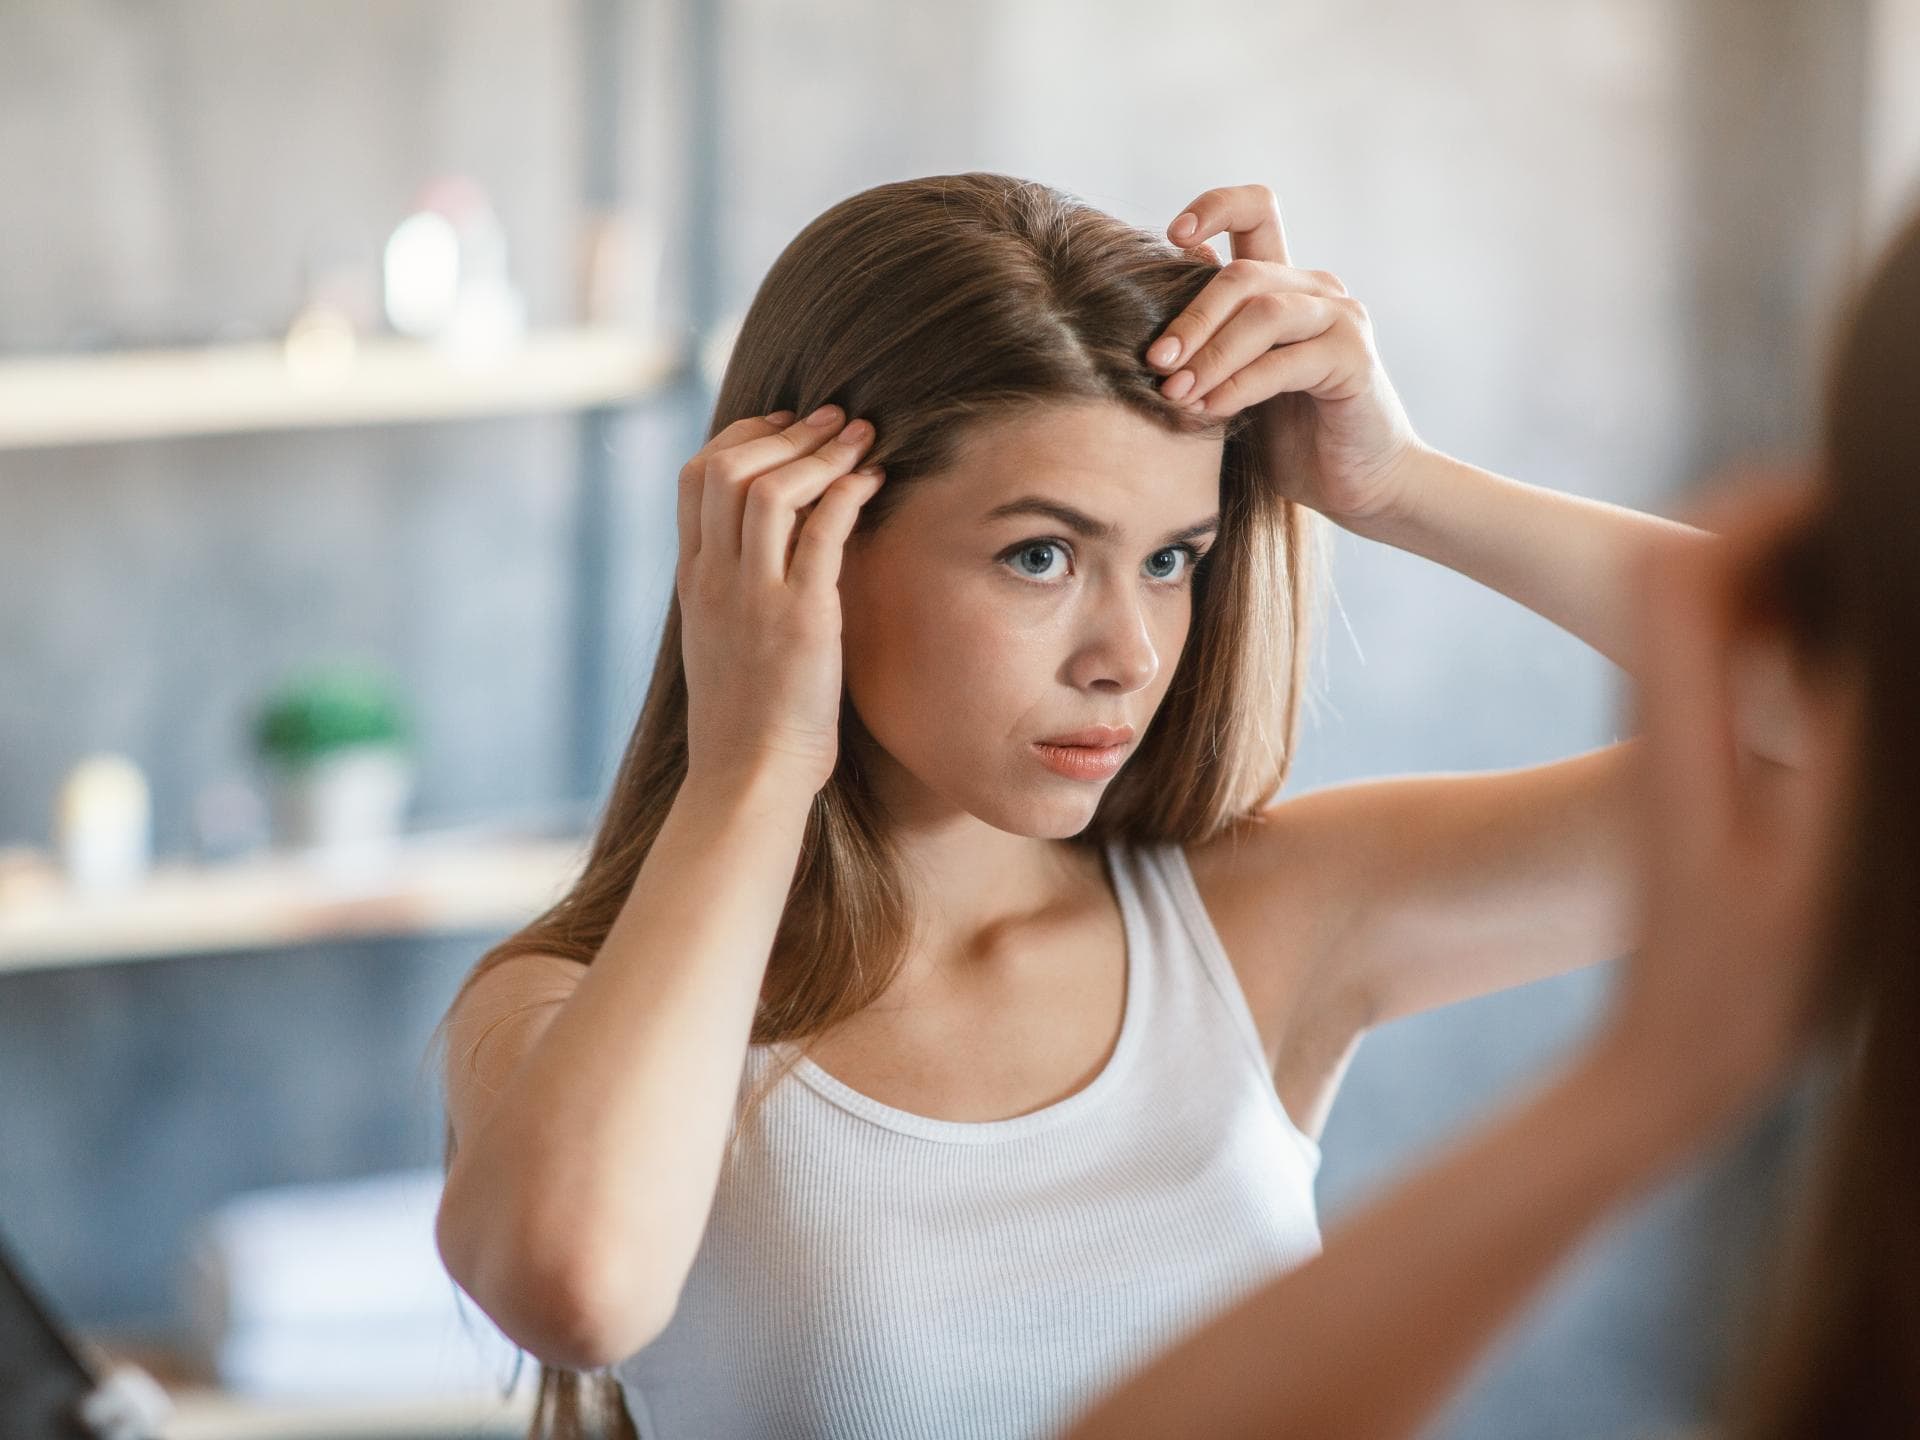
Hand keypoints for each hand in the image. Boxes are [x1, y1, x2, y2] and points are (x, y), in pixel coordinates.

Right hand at [675, 405, 885, 795]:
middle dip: (786, 431)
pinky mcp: (801, 619)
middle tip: (833, 418)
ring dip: (820, 453)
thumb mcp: (720, 641)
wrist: (747, 776)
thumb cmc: (745, 720)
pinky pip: (823, 534)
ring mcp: (754, 597)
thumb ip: (731, 590)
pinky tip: (874, 481)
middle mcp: (715, 579)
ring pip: (770, 488)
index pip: (696, 477)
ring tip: (860, 439)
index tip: (783, 426)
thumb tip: (762, 553)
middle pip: (729, 468)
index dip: (741, 436)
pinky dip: (849, 494)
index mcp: (693, 580)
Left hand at [1149, 183, 1421, 522]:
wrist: (1358, 484)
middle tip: (1155, 363)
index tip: (1171, 234)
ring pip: (1263, 313)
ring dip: (1211, 355)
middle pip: (1243, 274)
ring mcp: (1341, 320)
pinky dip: (1239, 386)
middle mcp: (1316, 290)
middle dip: (1190, 319)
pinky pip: (1284, 362)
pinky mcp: (1353, 358)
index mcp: (1284, 284)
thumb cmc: (1291, 436)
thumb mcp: (1233, 382)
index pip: (1256, 211)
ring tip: (1177, 395)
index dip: (1215, 208)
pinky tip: (1211, 410)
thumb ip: (1206, 342)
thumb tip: (1146, 306)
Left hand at [1599, 474, 1859, 1124]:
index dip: (1756, 510)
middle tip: (1878, 524)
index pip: (1682, 570)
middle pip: (1692, 573)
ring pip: (1713, 618)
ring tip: (1878, 576)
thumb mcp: (1813, 872)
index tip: (1847, 492)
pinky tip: (1854, 664)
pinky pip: (1732, 671)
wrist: (1667, 1064)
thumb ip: (1838, 747)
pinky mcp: (1691, 775)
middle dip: (1781, 528)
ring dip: (1788, 580)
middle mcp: (1659, 722)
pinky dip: (1789, 639)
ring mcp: (1670, 745)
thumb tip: (1868, 635)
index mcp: (1676, 732)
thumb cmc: (1746, 986)